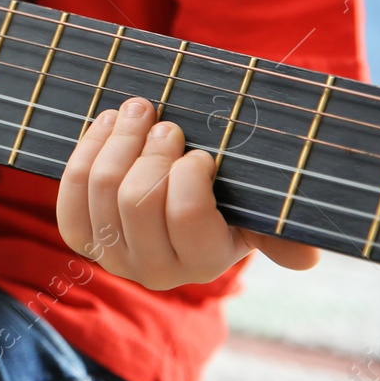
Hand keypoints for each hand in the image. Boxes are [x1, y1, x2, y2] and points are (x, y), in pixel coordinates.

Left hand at [57, 96, 319, 289]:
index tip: (200, 153)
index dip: (189, 174)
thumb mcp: (257, 214)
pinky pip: (72, 187)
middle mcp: (154, 269)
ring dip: (120, 138)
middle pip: (137, 198)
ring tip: (139, 111)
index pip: (187, 215)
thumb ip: (279, 232)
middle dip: (151, 150)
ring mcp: (111, 254)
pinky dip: (89, 147)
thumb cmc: (225, 201)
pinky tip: (109, 123)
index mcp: (204, 262)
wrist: (176, 206)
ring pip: (101, 186)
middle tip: (167, 124)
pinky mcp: (80, 235)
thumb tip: (307, 258)